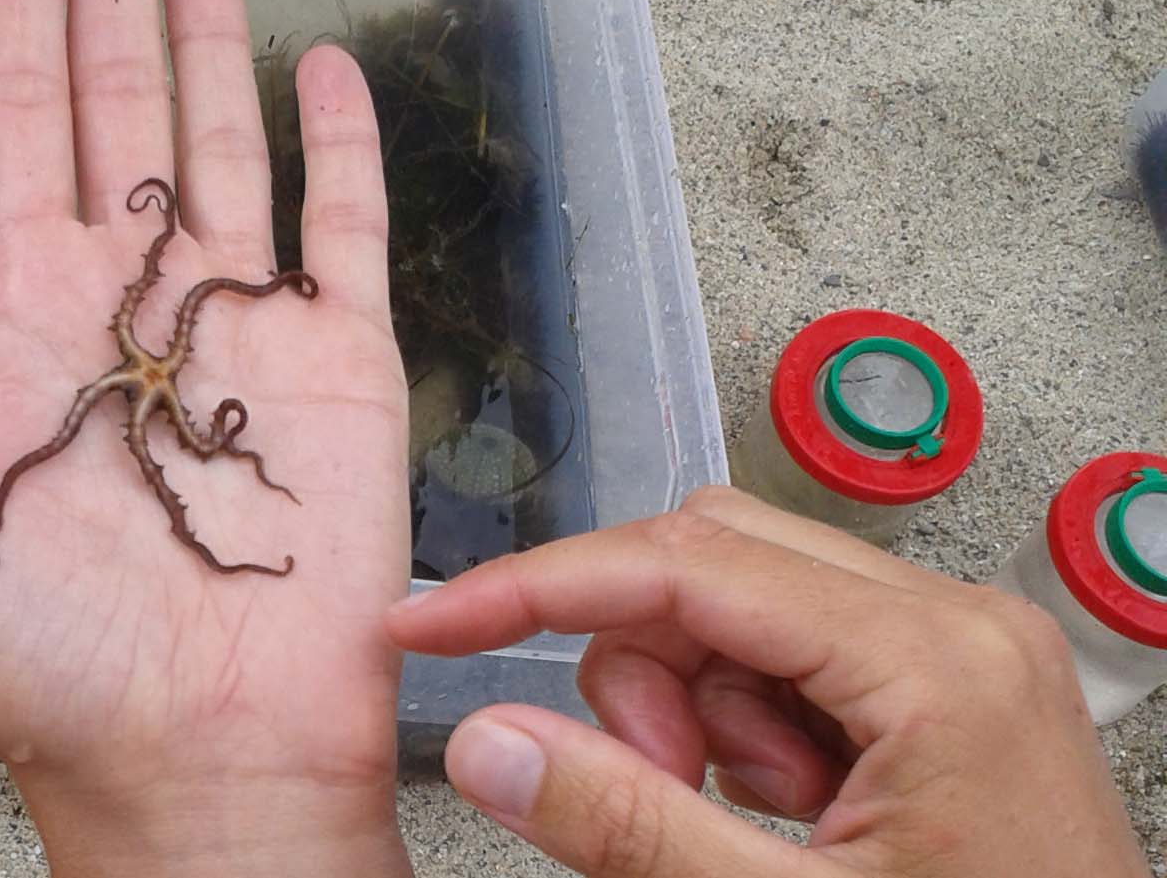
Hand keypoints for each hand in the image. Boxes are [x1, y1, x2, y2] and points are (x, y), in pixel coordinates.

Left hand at [0, 0, 413, 876]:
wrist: (199, 754)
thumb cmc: (44, 658)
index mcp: (28, 311)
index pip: (18, 117)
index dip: (17, 6)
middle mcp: (133, 290)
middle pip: (120, 95)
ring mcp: (241, 315)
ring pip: (226, 135)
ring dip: (212, 35)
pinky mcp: (339, 357)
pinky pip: (346, 225)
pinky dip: (342, 145)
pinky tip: (326, 69)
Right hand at [387, 486, 1147, 877]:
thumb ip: (629, 828)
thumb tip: (487, 743)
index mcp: (934, 662)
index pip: (684, 563)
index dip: (537, 589)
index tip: (435, 624)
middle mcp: (954, 623)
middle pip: (708, 561)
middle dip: (641, 668)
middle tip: (651, 785)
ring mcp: (954, 649)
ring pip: (736, 604)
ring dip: (694, 707)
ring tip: (740, 820)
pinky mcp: (942, 687)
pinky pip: (786, 654)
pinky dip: (744, 726)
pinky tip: (784, 811)